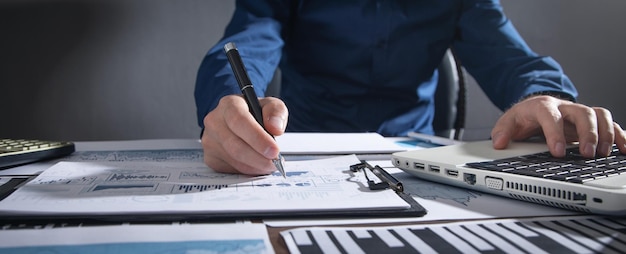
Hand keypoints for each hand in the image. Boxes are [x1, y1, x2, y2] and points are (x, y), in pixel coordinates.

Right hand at [201, 95, 287, 174]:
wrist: (239, 122)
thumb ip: (276, 112)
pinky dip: (248, 170)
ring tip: (270, 164)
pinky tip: (257, 165)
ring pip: (234, 160)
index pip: (239, 121)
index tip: (274, 150)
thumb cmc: (255, 113)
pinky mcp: (210, 157)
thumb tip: (275, 128)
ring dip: (256, 165)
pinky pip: (230, 169)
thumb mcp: (271, 106)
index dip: (257, 138)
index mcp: (229, 104)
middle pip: (235, 145)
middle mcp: (214, 121)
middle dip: (259, 157)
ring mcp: (210, 140)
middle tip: (276, 162)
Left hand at [491, 95, 625, 157]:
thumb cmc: (524, 117)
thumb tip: (498, 143)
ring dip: (605, 133)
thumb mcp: (508, 122)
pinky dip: (619, 135)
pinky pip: (609, 123)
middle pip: (582, 113)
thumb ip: (502, 131)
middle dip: (587, 134)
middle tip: (587, 154)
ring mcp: (579, 114)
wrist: (535, 107)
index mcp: (543, 106)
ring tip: (604, 153)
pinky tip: (624, 149)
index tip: (557, 151)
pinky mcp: (590, 122)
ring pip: (599, 115)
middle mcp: (564, 108)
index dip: (555, 133)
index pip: (550, 116)